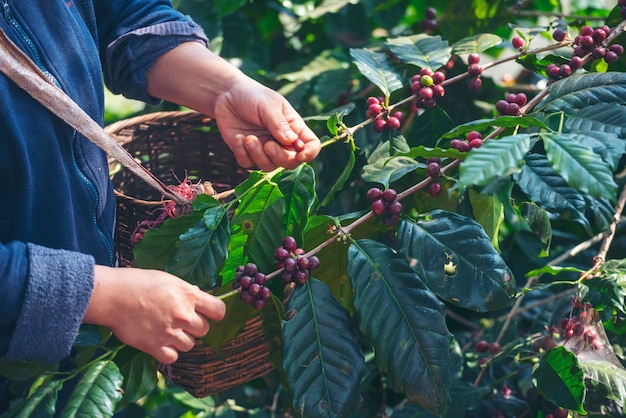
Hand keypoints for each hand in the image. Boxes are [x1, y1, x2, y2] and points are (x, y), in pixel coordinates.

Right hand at [85, 266, 225, 363]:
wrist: (112, 295)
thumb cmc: (138, 283)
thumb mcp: (169, 279)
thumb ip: (186, 291)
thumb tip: (199, 297)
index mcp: (189, 295)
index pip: (219, 310)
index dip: (215, 313)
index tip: (209, 314)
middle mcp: (183, 315)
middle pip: (204, 330)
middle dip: (195, 326)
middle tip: (180, 321)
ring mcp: (170, 332)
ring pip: (190, 345)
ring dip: (182, 340)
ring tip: (168, 330)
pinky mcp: (154, 346)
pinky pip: (173, 357)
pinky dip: (168, 352)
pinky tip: (160, 342)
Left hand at [213, 78, 320, 170]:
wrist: (227, 94)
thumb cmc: (253, 95)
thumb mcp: (268, 105)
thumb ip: (279, 124)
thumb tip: (292, 142)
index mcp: (293, 128)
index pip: (311, 145)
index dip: (309, 153)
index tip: (300, 154)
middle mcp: (281, 142)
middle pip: (291, 162)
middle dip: (280, 157)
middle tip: (268, 145)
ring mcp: (264, 149)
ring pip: (268, 166)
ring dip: (258, 155)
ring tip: (248, 138)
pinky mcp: (246, 153)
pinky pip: (248, 164)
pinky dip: (242, 153)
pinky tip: (238, 137)